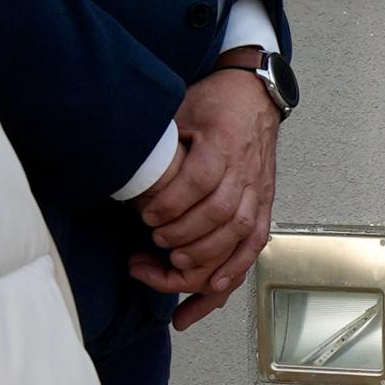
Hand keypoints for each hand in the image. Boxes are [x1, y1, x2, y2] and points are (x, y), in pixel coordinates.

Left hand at [131, 64, 280, 325]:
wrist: (255, 96)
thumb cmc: (214, 103)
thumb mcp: (180, 108)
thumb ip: (158, 137)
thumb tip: (121, 164)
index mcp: (223, 143)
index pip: (199, 181)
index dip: (171, 204)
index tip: (146, 216)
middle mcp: (246, 171)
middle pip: (220, 213)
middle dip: (183, 234)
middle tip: (154, 241)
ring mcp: (258, 191)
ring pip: (238, 233)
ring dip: (205, 254)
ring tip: (173, 264)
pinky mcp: (264, 206)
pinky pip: (255, 244)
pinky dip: (235, 269)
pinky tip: (212, 288)